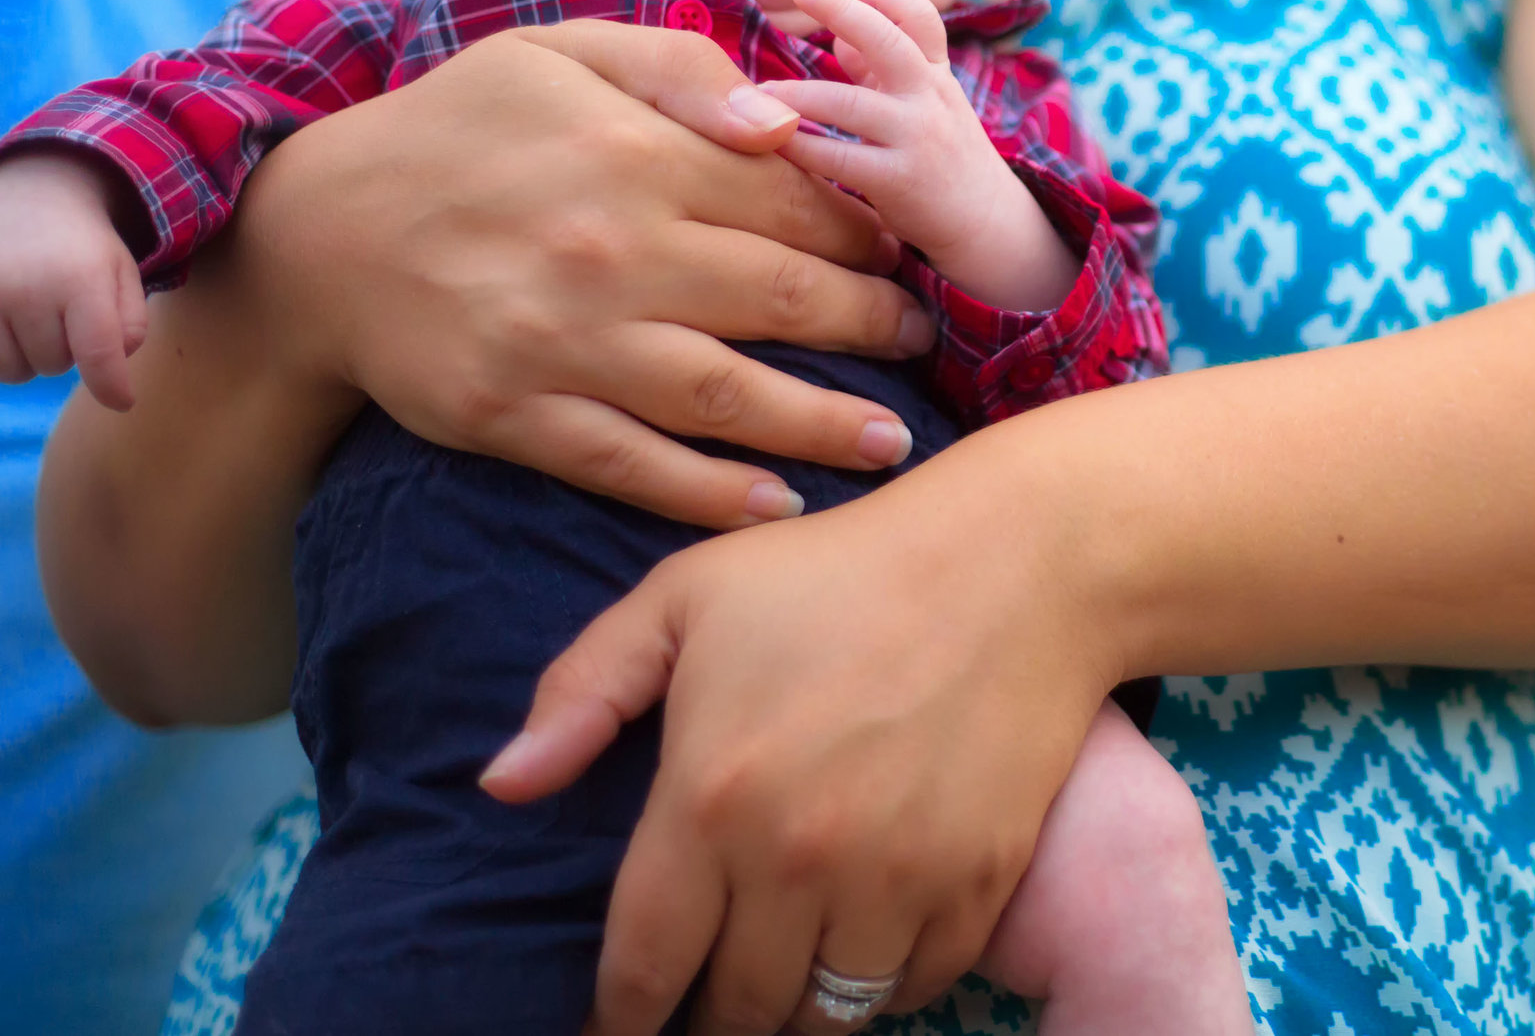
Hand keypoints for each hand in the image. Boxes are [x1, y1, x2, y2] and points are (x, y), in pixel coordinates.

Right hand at [0, 152, 147, 409]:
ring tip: (36, 316)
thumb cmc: (83, 248)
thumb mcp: (123, 275)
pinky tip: (11, 325)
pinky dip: (1, 353)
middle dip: (66, 350)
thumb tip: (112, 372)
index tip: (123, 402)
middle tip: (65, 313)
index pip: (97, 353)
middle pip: (54, 366)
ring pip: (14, 371)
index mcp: (79, 280)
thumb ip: (131, 325)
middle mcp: (27, 290)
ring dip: (30, 356)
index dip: (112, 387)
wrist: (31, 201)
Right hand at [228, 19, 942, 528]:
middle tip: (922, 342)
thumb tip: (788, 123)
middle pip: (781, 298)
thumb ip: (681, 69)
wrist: (314, 232)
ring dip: (822, 424)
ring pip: (727, 394)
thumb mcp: (560, 52)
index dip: (865, 233)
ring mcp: (565, 343)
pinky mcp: (517, 417)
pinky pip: (636, 464)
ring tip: (892, 442)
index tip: (905, 254)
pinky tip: (778, 506)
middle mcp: (612, 252)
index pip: (791, 201)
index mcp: (634, 155)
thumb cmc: (458, 129)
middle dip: (871, 326)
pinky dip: (712, 493)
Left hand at [477, 434, 1115, 1035]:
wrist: (1017, 562)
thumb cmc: (839, 570)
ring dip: (792, 1010)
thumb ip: (582, 689)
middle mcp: (797, 860)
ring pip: (824, 1015)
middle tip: (700, 1001)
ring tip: (776, 985)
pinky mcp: (975, 884)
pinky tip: (860, 953)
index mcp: (709, 798)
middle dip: (706, 1018)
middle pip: (734, 1009)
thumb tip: (500, 786)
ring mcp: (895, 881)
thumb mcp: (687, 595)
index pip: (641, 966)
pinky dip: (880, 988)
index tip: (614, 1026)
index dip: (618, 1017)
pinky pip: (913, 989)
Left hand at [762, 0, 1033, 270]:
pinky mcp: (900, 181)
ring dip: (800, 94)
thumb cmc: (944, 158)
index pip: (921, 17)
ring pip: (849, 103)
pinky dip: (802, 146)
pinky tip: (775, 142)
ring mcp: (918, 138)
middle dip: (842, 10)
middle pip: (889, 40)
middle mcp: (931, 98)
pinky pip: (839, 157)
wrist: (990, 226)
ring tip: (762, 91)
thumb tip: (837, 36)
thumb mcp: (925, 106)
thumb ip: (882, 71)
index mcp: (936, 76)